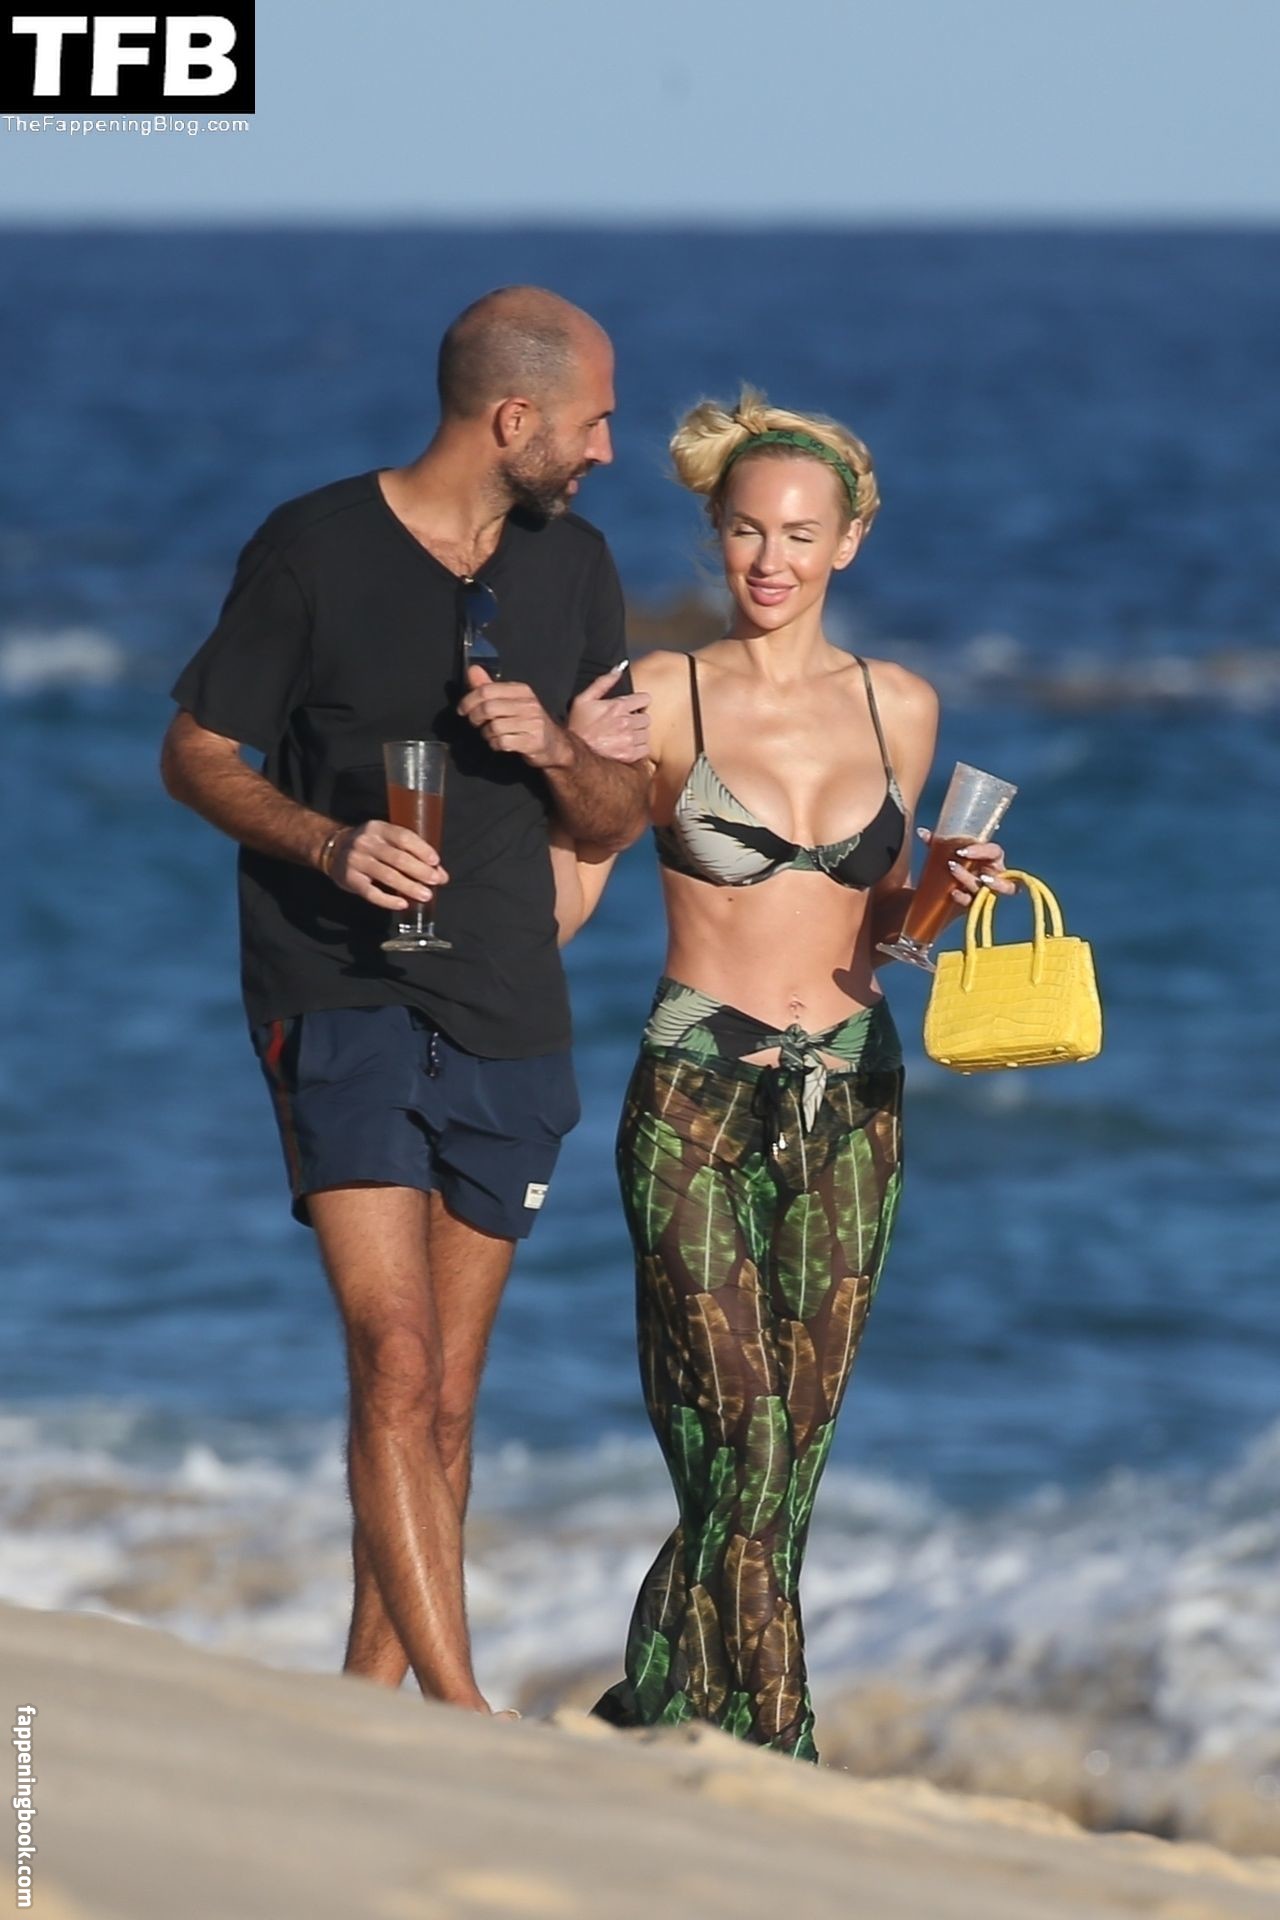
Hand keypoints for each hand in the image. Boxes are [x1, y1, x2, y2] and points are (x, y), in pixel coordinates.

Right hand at [326, 821, 447, 910]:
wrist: (331, 849)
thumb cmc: (369, 846)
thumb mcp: (386, 840)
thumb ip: (411, 852)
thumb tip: (439, 872)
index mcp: (378, 829)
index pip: (403, 837)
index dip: (421, 849)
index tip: (436, 861)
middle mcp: (366, 843)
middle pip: (397, 858)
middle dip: (420, 870)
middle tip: (436, 881)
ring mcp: (356, 861)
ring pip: (387, 876)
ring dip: (409, 886)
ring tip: (426, 895)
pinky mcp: (350, 879)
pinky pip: (371, 893)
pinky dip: (388, 900)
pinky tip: (402, 903)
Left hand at [458, 665, 571, 768]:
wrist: (554, 745)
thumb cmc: (528, 721)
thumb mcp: (511, 700)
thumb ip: (490, 686)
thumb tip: (472, 670)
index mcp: (521, 690)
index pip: (487, 690)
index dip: (469, 700)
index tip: (462, 709)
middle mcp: (528, 704)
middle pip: (488, 708)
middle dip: (475, 717)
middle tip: (475, 722)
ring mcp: (532, 723)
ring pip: (494, 726)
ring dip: (486, 733)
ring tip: (490, 734)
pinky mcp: (532, 741)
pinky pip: (502, 742)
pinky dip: (495, 744)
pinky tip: (499, 743)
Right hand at [568, 664, 650, 764]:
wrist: (573, 753)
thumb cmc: (577, 726)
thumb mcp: (584, 699)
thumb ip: (603, 682)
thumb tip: (618, 669)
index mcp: (618, 706)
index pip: (645, 699)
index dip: (639, 703)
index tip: (634, 708)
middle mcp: (626, 722)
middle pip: (647, 718)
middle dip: (638, 720)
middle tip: (627, 724)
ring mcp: (629, 740)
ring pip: (646, 734)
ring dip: (638, 735)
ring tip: (625, 736)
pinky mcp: (630, 755)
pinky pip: (645, 749)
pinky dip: (638, 749)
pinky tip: (627, 747)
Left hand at [918, 827, 1015, 905]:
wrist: (947, 890)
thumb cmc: (956, 865)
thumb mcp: (949, 854)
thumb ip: (938, 844)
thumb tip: (922, 832)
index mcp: (991, 859)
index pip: (995, 852)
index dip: (982, 851)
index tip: (962, 851)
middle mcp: (993, 875)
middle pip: (999, 875)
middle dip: (988, 873)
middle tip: (965, 868)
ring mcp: (986, 891)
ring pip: (988, 890)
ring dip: (971, 881)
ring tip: (954, 873)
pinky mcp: (975, 904)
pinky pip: (973, 903)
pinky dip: (962, 897)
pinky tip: (952, 892)